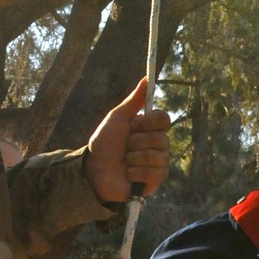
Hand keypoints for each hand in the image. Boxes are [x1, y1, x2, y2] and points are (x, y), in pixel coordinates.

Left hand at [83, 78, 170, 203]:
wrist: (94, 170)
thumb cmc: (104, 143)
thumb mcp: (117, 118)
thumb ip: (134, 100)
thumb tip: (147, 77)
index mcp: (149, 128)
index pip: (164, 118)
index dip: (149, 122)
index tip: (134, 125)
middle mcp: (157, 144)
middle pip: (162, 139)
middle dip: (138, 142)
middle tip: (126, 146)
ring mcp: (158, 162)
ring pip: (160, 156)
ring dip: (136, 158)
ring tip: (125, 160)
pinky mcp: (156, 180)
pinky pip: (156, 173)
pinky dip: (137, 172)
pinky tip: (128, 173)